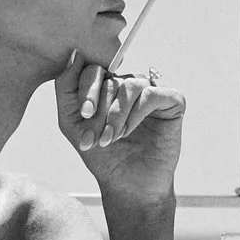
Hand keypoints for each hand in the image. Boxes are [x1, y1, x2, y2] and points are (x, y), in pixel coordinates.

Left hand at [58, 52, 183, 210]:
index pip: (93, 69)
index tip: (82, 117)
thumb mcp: (72, 122)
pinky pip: (151, 94)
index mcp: (107, 85)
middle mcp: (130, 84)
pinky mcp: (172, 101)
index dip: (85, 91)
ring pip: (130, 85)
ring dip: (116, 114)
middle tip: (96, 138)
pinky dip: (135, 114)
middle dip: (99, 110)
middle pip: (111, 78)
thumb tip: (75, 54)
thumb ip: (66, 88)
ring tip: (110, 139)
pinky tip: (128, 133)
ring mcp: (152, 91)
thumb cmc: (102, 155)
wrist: (128, 185)